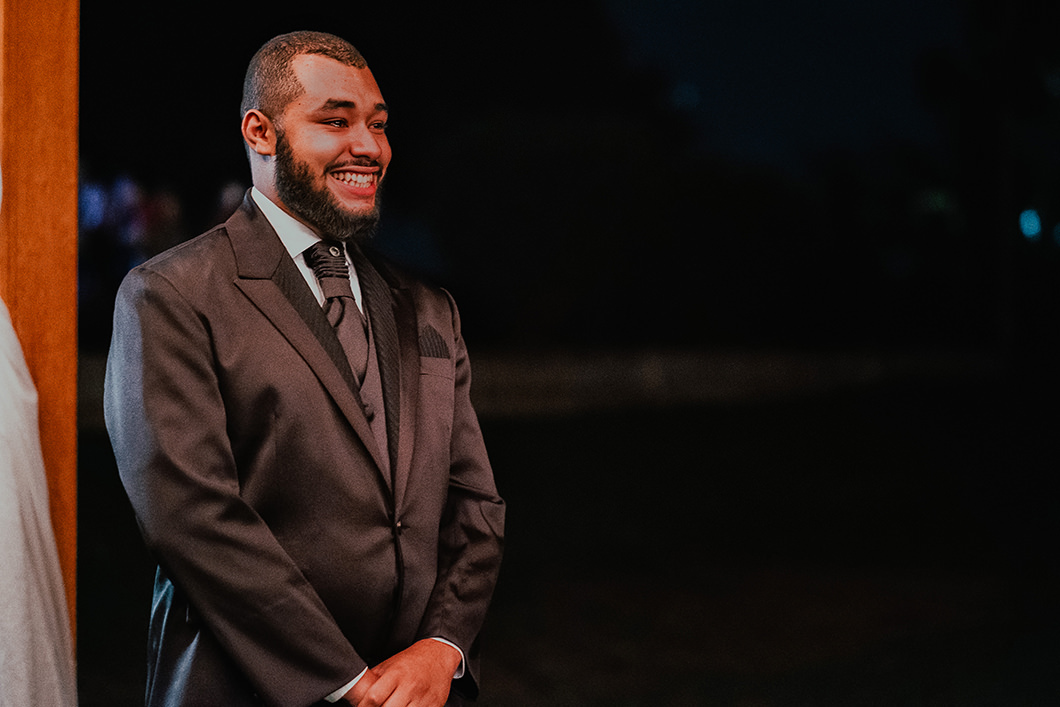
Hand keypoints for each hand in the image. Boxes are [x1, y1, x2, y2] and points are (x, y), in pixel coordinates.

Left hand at [345, 640, 460, 706]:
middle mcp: (410, 686)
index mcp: (396, 674)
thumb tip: (355, 694)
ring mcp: (423, 698)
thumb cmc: (411, 661)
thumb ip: (374, 680)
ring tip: (392, 705)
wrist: (439, 655)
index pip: (373, 697)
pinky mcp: (434, 706)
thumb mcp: (390, 665)